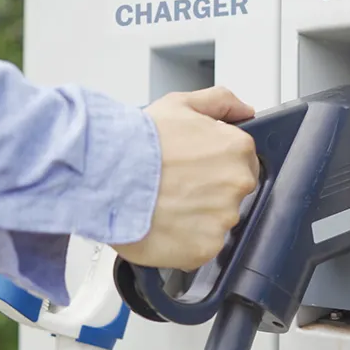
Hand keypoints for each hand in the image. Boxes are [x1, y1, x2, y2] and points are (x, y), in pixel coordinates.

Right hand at [112, 86, 259, 271]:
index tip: (195, 169)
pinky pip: (201, 246)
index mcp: (236, 149)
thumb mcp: (180, 104)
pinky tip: (163, 223)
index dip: (216, 166)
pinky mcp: (205, 247)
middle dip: (208, 192)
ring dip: (195, 216)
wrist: (106, 176)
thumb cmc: (137, 142)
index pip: (243, 162)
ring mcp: (222, 218)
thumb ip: (220, 102)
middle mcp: (236, 184)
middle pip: (232, 194)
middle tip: (176, 186)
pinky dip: (184, 240)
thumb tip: (244, 111)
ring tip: (165, 204)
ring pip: (216, 221)